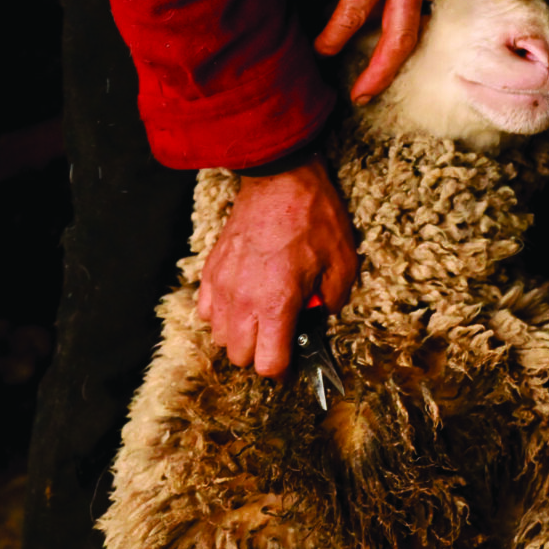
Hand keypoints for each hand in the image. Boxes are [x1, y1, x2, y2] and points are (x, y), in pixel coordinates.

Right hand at [198, 154, 357, 377]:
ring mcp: (222, 285)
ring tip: (261, 318)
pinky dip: (221, 314)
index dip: (283, 369)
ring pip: (219, 337)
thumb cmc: (313, 217)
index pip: (267, 364)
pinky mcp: (211, 269)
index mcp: (277, 304)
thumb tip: (320, 318)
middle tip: (280, 337)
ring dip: (239, 336)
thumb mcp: (342, 263)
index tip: (293, 360)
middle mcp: (243, 300)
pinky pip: (206, 310)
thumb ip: (331, 302)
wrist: (280, 178)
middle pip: (239, 357)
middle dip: (260, 355)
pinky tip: (241, 301)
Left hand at [313, 0, 519, 104]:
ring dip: (393, 67)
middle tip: (358, 98)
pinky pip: (420, 20)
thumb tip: (315, 0)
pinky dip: (403, 42)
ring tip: (370, 87)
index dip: (332, 37)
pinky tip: (388, 55)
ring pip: (414, 36)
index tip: (318, 51)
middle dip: (378, 75)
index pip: (353, 12)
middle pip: (399, 41)